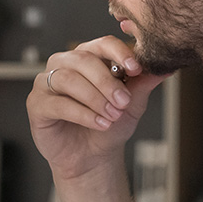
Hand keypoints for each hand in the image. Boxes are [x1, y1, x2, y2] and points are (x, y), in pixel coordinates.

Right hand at [27, 37, 167, 182]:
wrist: (92, 158)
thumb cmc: (109, 125)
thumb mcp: (132, 104)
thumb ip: (144, 84)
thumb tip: (166, 67)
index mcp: (88, 56)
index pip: (102, 43)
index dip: (119, 53)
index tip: (136, 69)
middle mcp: (64, 64)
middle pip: (83, 60)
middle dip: (107, 82)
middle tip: (123, 102)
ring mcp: (46, 82)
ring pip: (69, 79)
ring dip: (95, 98)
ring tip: (111, 116)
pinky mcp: (36, 104)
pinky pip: (58, 103)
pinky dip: (82, 113)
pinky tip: (99, 123)